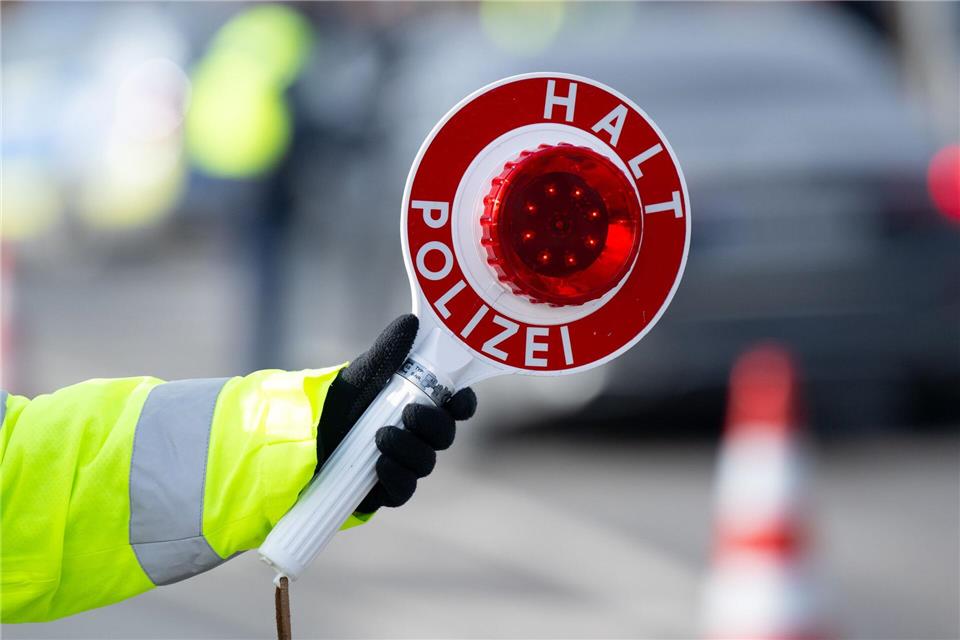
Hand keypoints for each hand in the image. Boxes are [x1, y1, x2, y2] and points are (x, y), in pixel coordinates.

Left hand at [317, 314, 476, 513]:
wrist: (302, 436)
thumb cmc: (340, 401)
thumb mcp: (363, 373)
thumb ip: (388, 351)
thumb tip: (411, 323)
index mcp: (422, 403)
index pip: (457, 406)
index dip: (463, 404)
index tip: (456, 400)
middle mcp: (419, 435)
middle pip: (445, 435)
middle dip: (434, 425)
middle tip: (410, 414)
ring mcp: (405, 462)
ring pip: (426, 462)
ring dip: (410, 450)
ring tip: (382, 437)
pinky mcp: (388, 488)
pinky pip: (404, 489)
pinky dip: (396, 476)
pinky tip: (381, 465)